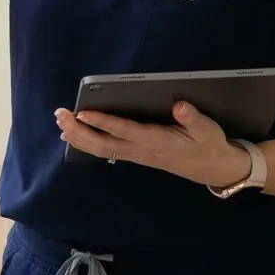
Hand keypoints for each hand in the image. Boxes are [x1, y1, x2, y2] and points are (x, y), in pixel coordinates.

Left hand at [56, 101, 251, 187]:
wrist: (214, 168)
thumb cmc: (208, 144)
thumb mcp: (207, 129)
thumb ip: (192, 118)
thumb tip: (180, 106)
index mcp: (157, 141)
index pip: (124, 130)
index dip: (103, 122)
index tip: (83, 112)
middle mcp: (141, 150)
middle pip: (103, 143)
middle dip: (79, 130)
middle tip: (60, 115)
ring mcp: (136, 155)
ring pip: (101, 149)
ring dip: (79, 136)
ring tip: (60, 122)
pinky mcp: (135, 155)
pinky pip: (106, 151)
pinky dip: (87, 143)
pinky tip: (73, 135)